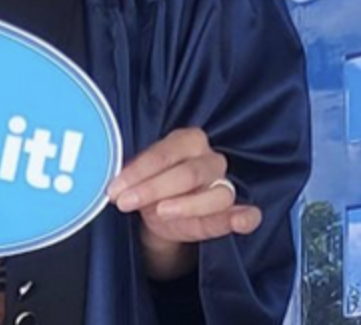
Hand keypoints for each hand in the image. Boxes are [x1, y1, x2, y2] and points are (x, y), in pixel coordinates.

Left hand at [107, 128, 260, 275]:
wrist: (161, 213)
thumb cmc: (151, 185)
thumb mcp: (139, 178)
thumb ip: (133, 178)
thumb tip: (115, 187)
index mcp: (186, 140)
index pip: (162, 155)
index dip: (137, 173)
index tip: (115, 190)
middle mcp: (209, 158)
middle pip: (187, 173)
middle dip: (153, 189)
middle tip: (126, 202)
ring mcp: (222, 183)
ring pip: (215, 194)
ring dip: (187, 205)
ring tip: (162, 212)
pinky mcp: (229, 210)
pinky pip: (242, 212)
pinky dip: (245, 217)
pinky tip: (243, 220)